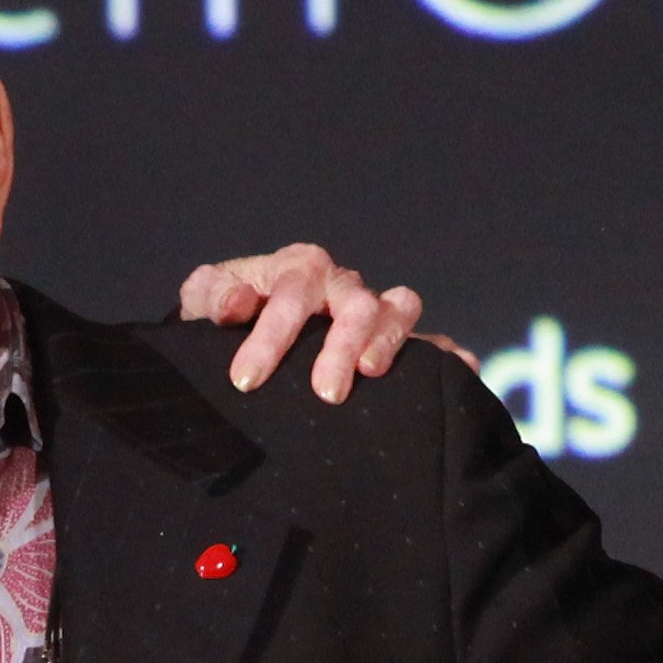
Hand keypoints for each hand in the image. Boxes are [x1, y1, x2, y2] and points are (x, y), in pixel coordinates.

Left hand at [177, 243, 424, 400]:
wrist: (241, 325)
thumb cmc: (223, 312)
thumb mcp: (203, 298)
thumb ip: (212, 295)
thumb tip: (238, 303)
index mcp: (298, 268)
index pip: (291, 296)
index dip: (270, 337)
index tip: (245, 381)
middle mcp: (341, 284)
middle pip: (356, 305)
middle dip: (340, 347)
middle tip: (324, 394)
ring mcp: (371, 309)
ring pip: (399, 310)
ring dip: (389, 341)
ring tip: (372, 375)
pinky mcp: (391, 339)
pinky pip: (429, 343)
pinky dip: (445, 355)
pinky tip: (459, 371)